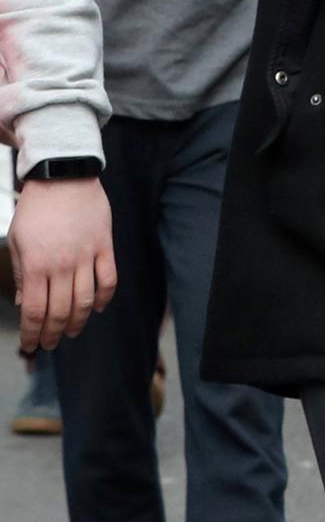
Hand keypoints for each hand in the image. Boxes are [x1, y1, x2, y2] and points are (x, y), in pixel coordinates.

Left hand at [10, 178, 114, 352]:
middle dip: (54, 333)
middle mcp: (62, 265)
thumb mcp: (18, 241)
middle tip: (51, 343)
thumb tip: (25, 302)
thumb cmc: (36, 209)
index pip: (35, 310)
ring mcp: (86, 256)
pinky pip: (108, 279)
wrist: (63, 178)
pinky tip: (97, 307)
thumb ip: (23, 273)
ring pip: (85, 300)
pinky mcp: (104, 246)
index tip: (32, 344)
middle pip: (60, 310)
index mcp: (36, 265)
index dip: (33, 332)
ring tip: (72, 330)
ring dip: (78, 320)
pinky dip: (104, 297)